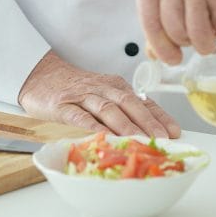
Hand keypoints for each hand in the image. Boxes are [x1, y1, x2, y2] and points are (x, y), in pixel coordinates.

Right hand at [17, 50, 180, 137]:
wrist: (40, 76)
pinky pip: (78, 116)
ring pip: (107, 109)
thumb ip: (125, 110)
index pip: (142, 100)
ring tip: (139, 140)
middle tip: (161, 139)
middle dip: (147, 122)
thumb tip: (156, 132)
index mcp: (115, 87)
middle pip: (128, 103)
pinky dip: (91, 126)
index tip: (175, 132)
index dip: (159, 116)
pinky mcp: (62, 106)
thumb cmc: (76, 91)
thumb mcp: (104, 95)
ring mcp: (81, 96)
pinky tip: (102, 137)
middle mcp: (102, 89)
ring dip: (125, 125)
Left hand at [135, 0, 215, 64]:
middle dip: (189, 42)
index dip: (160, 47)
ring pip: (197, 33)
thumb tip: (155, 50)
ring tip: (213, 34)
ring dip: (208, 42)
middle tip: (199, 37)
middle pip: (174, 31)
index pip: (148, 22)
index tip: (170, 58)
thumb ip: (160, 4)